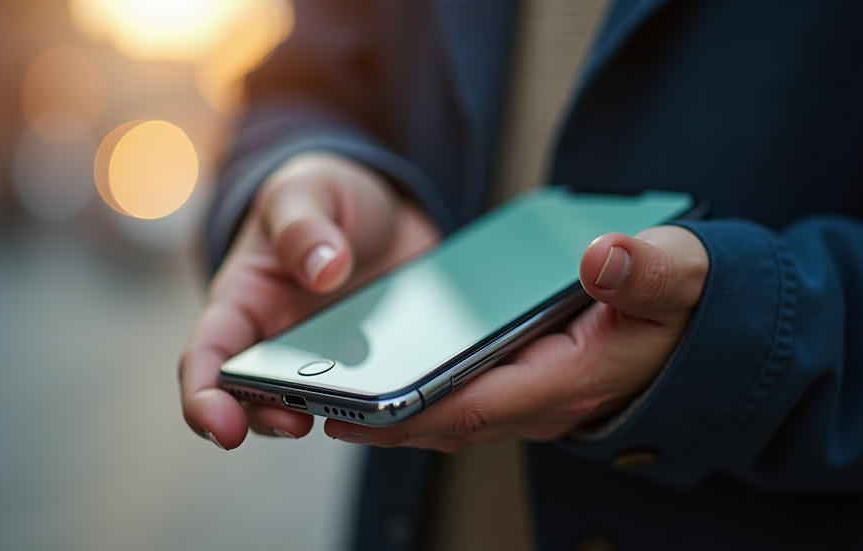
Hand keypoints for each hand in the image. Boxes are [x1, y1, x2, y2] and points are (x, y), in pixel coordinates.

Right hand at [179, 152, 438, 448]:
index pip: (207, 357)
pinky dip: (393, 402)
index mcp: (243, 303)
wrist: (385, 211)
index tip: (223, 426)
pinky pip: (381, 397)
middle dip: (269, 420)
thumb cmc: (321, 200)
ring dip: (338, 416)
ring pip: (323, 409)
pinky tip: (418, 393)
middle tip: (298, 422)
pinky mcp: (376, 371)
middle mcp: (276, 345)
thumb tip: (324, 269)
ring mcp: (328, 365)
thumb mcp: (305, 190)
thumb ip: (303, 224)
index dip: (203, 398)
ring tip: (364, 410)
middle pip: (257, 400)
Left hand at [324, 225, 708, 451]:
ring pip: (456, 416)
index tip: (361, 409)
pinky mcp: (531, 385)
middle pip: (453, 421)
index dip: (416, 410)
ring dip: (400, 413)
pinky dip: (426, 397)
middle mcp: (549, 399)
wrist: (707, 327)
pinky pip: (469, 399)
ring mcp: (538, 397)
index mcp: (574, 377)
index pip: (479, 404)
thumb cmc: (689, 302)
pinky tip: (391, 378)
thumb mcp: (682, 273)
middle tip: (325, 407)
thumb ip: (648, 270)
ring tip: (341, 398)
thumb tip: (604, 258)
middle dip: (389, 420)